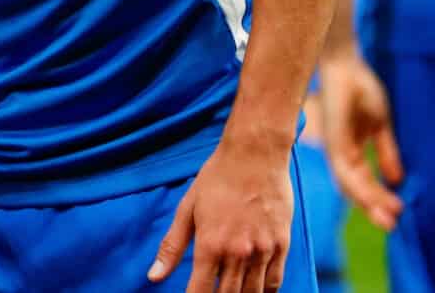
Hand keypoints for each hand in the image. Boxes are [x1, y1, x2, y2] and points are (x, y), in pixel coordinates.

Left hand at [148, 137, 294, 290]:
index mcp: (210, 244)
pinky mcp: (281, 244)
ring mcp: (263, 250)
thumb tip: (153, 276)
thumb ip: (172, 246)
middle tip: (212, 291)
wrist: (255, 154)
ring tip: (231, 291)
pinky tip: (254, 289)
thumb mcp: (187, 208)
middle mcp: (237, 252)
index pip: (200, 292)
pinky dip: (264, 291)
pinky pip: (274, 281)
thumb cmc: (217, 178)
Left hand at [317, 48, 403, 228]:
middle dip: (374, 208)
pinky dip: (360, 186)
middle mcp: (341, 153)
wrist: (346, 65)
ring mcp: (335, 148)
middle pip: (355, 189)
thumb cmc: (359, 89)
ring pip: (350, 185)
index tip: (399, 213)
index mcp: (351, 151)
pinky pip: (345, 170)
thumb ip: (386, 152)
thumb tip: (397, 180)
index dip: (379, 198)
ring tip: (389, 217)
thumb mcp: (379, 126)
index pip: (364, 182)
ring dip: (369, 202)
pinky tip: (375, 197)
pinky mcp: (333, 140)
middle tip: (392, 227)